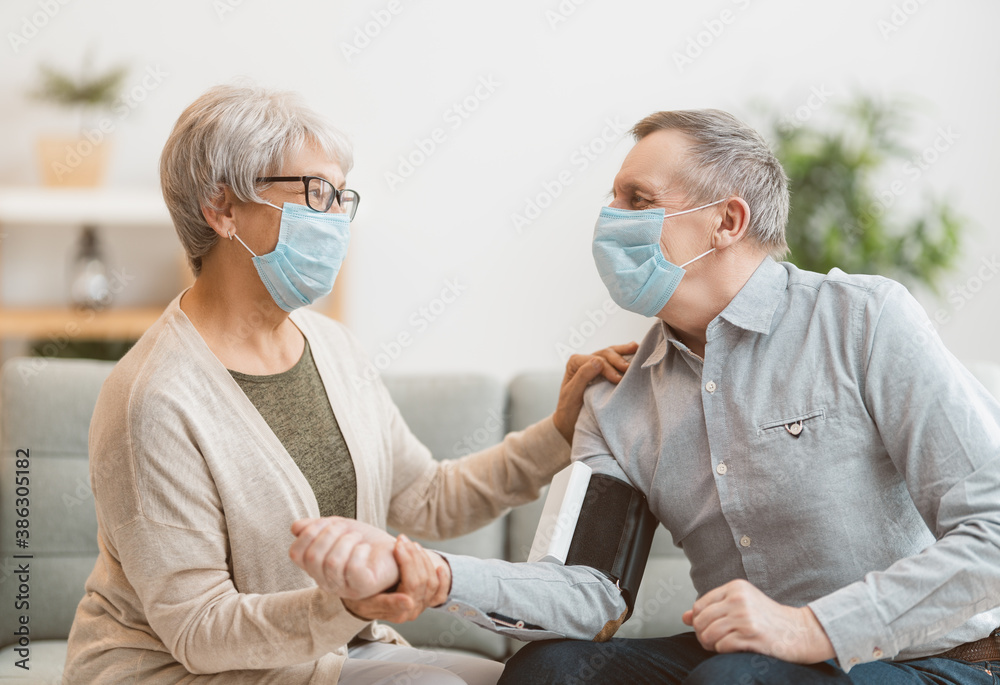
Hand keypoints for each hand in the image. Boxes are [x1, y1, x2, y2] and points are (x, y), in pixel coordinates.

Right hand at [289, 517, 398, 598]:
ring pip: (332, 562)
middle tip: (346, 528)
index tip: (328, 523)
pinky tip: (366, 548)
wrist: (395, 551)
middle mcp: (326, 581)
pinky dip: (359, 551)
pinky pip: (353, 569)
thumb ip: (317, 527)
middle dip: (330, 534)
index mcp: (316, 568)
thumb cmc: (365, 541)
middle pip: (313, 557)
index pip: (296, 553)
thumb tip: (296, 527)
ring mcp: (344, 587)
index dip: (309, 533)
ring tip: (357, 537)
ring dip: (346, 540)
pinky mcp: (363, 587)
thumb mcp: (338, 528)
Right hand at [343, 535, 451, 621]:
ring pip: (432, 581)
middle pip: (422, 581)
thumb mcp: (366, 600)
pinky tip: (439, 567)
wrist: (365, 600)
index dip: (407, 562)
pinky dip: (444, 579)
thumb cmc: (362, 599)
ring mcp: (422, 605)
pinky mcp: (428, 600)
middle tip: (400, 539)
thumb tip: (409, 602)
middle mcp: (413, 611)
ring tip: (410, 544)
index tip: (398, 546)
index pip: (411, 585)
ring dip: (423, 559)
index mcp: (399, 612)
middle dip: (412, 556)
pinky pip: (442, 592)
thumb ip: (385, 603)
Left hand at [552, 342, 638, 442]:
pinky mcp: (605, 369)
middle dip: (618, 360)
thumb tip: (598, 361)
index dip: (608, 368)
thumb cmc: (569, 410)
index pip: (595, 361)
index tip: (618, 379)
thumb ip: (582, 377)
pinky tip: (637, 351)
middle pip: (605, 353)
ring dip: (625, 352)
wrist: (571, 421)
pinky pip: (617, 358)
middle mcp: (585, 360)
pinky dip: (627, 354)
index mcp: (575, 363)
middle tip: (629, 369)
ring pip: (612, 352)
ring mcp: (596, 363)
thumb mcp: (572, 395)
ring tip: (638, 352)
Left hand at [682, 579, 835, 663]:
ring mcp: (746, 617)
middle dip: (702, 635)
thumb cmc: (767, 619)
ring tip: (720, 646)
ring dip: (710, 645)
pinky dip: (722, 651)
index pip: (699, 606)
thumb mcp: (739, 606)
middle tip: (711, 642)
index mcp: (735, 587)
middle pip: (701, 621)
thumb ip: (711, 609)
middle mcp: (739, 599)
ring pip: (709, 634)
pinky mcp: (752, 635)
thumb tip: (684, 617)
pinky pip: (722, 646)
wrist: (800, 631)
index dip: (698, 621)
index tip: (707, 629)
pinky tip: (732, 649)